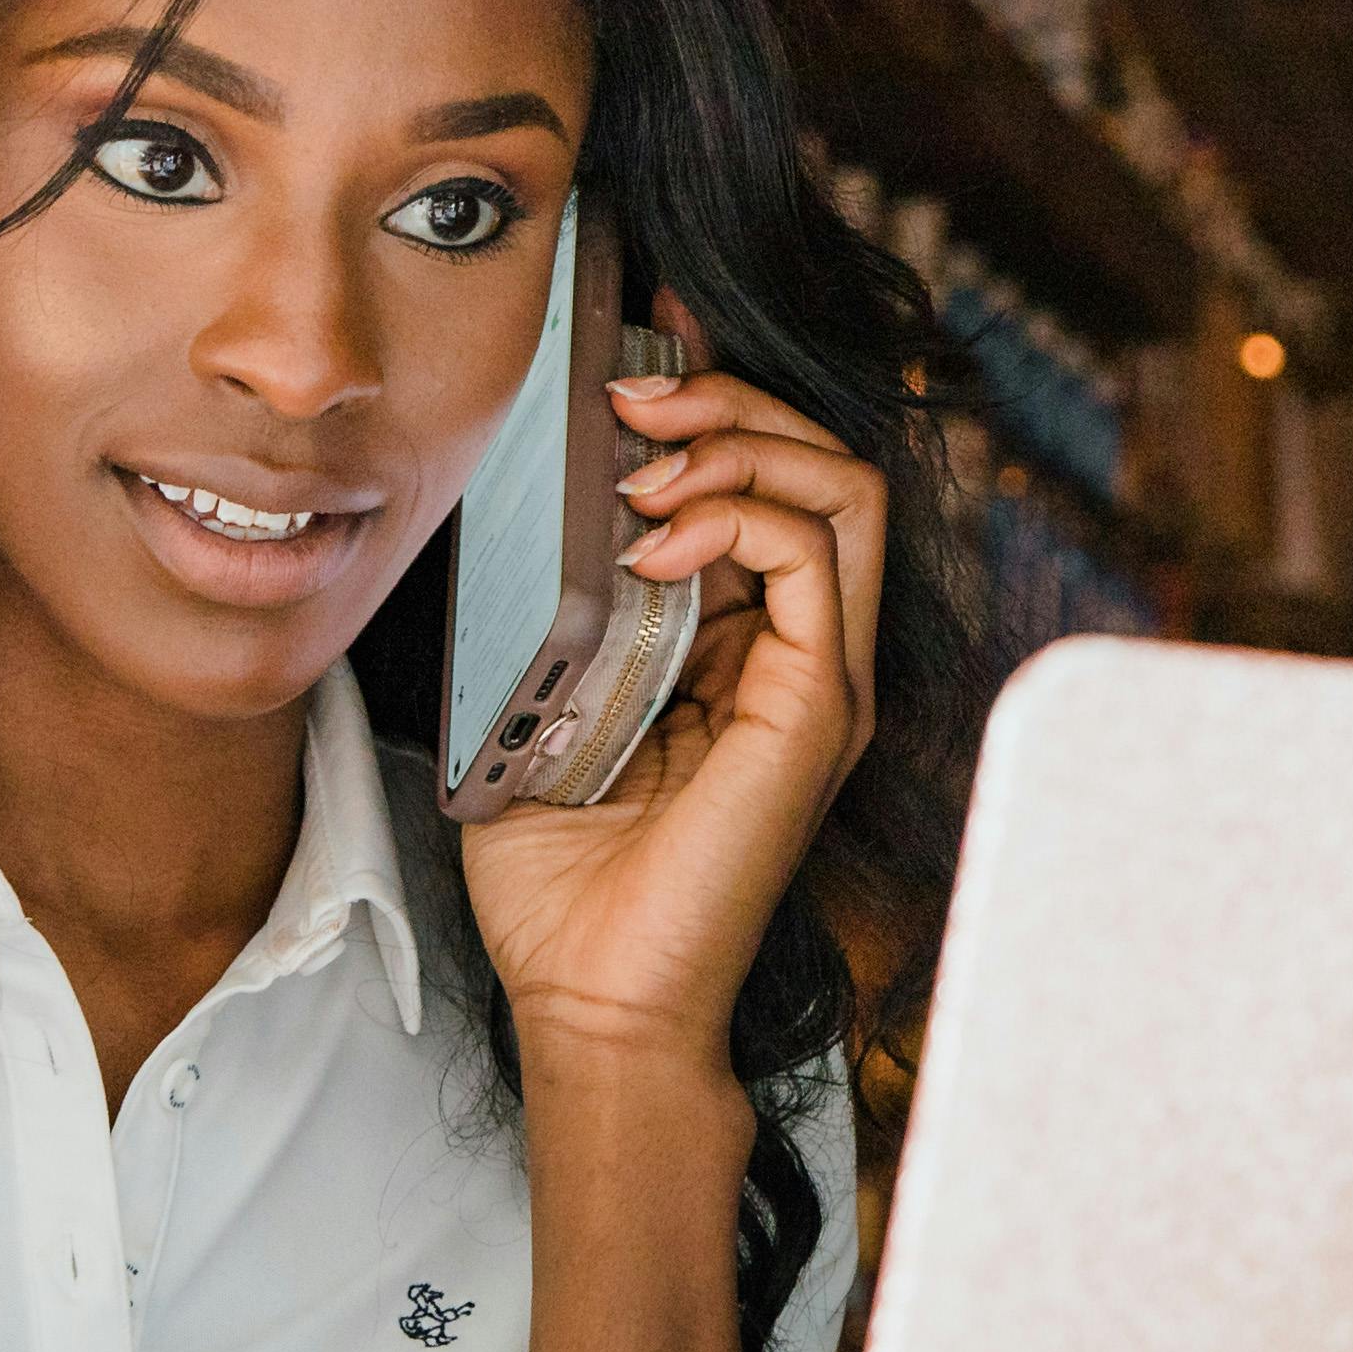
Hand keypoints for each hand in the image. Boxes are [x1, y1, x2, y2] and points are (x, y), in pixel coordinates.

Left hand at [458, 309, 882, 1088]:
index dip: (718, 398)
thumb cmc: (563, 884)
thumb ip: (549, 612)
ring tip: (643, 459)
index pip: (775, 482)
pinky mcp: (818, 710)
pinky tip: (653, 541)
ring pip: (842, 488)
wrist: (590, 1002)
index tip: (635, 348)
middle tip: (631, 388)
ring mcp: (824, 681)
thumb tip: (510, 502)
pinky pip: (818, 559)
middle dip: (729, 397)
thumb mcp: (536, 705)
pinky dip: (738, 515)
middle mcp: (807, 656)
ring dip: (739, 441)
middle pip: (824, 461)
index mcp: (750, 650)